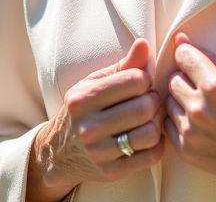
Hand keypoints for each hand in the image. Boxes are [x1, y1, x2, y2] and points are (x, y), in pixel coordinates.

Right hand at [26, 38, 164, 201]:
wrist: (58, 152)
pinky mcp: (112, 171)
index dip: (145, 79)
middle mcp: (88, 126)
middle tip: (148, 101)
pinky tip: (147, 137)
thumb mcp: (93, 83)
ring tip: (149, 119)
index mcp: (83, 99)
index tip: (140, 84)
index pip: (135, 80)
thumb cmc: (82, 110)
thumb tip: (144, 44)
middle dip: (153, 101)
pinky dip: (156, 144)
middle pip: (145, 107)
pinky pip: (151, 155)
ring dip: (156, 123)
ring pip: (151, 133)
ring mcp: (100, 152)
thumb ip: (123, 65)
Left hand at [164, 33, 215, 201]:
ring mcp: (191, 132)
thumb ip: (215, 59)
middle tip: (202, 87)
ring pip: (168, 102)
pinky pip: (168, 125)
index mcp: (215, 86)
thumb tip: (182, 42)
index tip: (193, 62)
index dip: (188, 56)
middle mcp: (199, 108)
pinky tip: (198, 123)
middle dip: (185, 79)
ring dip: (181, 101)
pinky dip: (179, 122)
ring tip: (203, 107)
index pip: (183, 56)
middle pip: (172, 79)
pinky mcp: (186, 151)